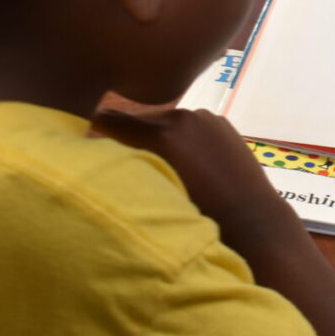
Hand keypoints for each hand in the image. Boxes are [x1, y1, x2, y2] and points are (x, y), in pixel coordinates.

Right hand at [92, 107, 286, 231]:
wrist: (252, 219)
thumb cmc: (199, 215)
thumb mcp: (156, 191)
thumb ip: (129, 167)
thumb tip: (102, 155)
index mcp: (163, 133)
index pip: (111, 120)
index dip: (94, 128)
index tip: (82, 136)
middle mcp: (183, 116)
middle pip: (140, 121)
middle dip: (131, 138)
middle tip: (126, 160)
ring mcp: (206, 117)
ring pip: (166, 123)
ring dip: (159, 138)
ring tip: (161, 165)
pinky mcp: (222, 122)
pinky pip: (191, 126)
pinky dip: (183, 138)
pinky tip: (188, 162)